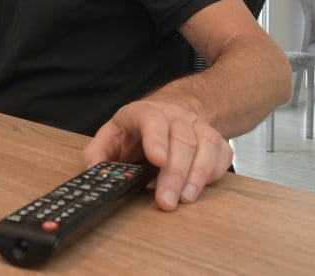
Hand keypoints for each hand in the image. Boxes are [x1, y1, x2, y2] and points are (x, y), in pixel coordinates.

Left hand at [82, 100, 232, 210]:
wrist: (171, 112)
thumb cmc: (138, 130)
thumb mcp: (112, 134)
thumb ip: (98, 152)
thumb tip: (92, 170)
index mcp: (145, 112)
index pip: (152, 119)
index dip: (156, 139)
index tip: (158, 161)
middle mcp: (175, 116)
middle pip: (181, 139)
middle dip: (175, 172)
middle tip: (166, 201)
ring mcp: (197, 126)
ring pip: (206, 144)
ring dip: (197, 175)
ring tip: (185, 199)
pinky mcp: (215, 139)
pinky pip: (222, 153)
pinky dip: (213, 172)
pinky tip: (199, 188)